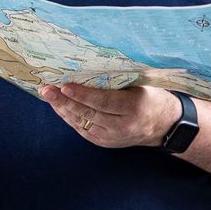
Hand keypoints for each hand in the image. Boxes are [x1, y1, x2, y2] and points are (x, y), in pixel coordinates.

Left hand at [39, 83, 178, 148]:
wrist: (164, 126)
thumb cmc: (152, 97)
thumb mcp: (142, 85)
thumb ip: (119, 80)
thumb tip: (88, 66)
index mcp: (133, 108)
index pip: (103, 102)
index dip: (82, 94)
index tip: (64, 85)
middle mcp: (122, 126)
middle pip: (88, 113)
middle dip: (64, 101)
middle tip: (46, 89)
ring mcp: (112, 138)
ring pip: (82, 122)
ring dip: (62, 109)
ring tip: (47, 95)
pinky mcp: (104, 142)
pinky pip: (82, 129)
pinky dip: (69, 117)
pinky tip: (59, 106)